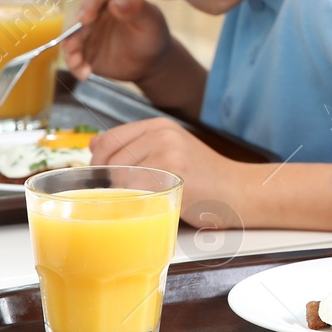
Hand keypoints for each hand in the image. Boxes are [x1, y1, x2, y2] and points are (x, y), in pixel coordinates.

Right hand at [64, 0, 171, 82]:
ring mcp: (87, 31)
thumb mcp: (151, 21)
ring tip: (77, 63)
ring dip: (71, 51)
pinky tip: (85, 73)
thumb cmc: (153, 35)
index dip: (89, 5)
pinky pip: (74, 57)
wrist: (151, 61)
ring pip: (72, 38)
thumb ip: (137, 9)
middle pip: (79, 17)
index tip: (86, 18)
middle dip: (74, 31)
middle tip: (74, 45)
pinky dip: (76, 66)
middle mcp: (95, 11)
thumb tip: (114, 3)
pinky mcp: (84, 50)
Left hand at [89, 117, 243, 221]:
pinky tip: (153, 206)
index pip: (110, 139)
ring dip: (124, 195)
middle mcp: (163, 134)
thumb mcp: (169, 150)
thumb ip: (135, 146)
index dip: (98, 162)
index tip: (99, 178)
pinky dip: (138, 203)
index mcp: (159, 126)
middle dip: (109, 183)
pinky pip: (137, 191)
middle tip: (122, 196)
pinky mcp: (175, 174)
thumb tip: (94, 144)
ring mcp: (169, 153)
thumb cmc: (202, 178)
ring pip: (122, 178)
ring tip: (143, 201)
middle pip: (112, 160)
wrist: (237, 190)